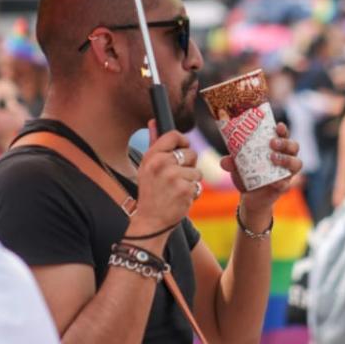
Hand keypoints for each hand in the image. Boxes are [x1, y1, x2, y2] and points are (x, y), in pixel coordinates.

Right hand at [129, 120, 201, 252]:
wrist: (150, 221)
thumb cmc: (150, 193)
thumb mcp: (146, 167)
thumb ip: (153, 144)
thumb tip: (153, 121)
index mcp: (151, 156)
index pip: (174, 135)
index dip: (182, 141)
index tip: (183, 147)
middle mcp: (161, 164)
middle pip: (190, 153)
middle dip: (188, 165)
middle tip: (176, 177)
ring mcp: (174, 177)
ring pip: (196, 171)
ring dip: (191, 181)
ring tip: (176, 189)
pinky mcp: (185, 190)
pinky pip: (198, 184)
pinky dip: (193, 192)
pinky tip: (181, 198)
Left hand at [224, 122, 302, 230]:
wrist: (249, 196)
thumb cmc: (246, 174)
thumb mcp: (237, 167)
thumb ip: (231, 162)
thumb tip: (225, 161)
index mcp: (276, 147)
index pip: (283, 135)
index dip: (283, 130)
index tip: (278, 126)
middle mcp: (285, 157)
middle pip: (294, 146)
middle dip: (285, 143)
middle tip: (272, 143)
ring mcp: (287, 172)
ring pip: (297, 163)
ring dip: (286, 159)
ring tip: (273, 158)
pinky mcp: (284, 186)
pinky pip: (286, 183)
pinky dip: (280, 182)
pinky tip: (273, 182)